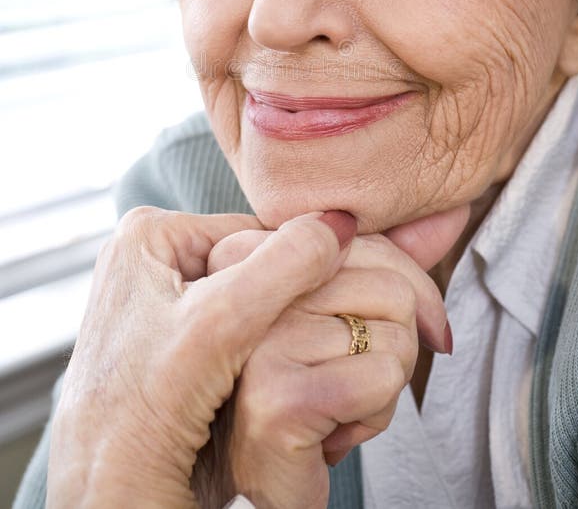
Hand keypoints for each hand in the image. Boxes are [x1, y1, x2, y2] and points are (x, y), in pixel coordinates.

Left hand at [46, 206, 356, 508]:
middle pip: (258, 269)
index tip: (336, 298)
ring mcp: (167, 306)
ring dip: (285, 336)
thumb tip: (340, 224)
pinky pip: (248, 338)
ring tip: (293, 367)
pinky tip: (275, 383)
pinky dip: (271, 360)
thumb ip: (282, 267)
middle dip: (291, 307)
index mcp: (150, 234)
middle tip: (312, 341)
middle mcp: (155, 263)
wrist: (110, 500)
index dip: (301, 265)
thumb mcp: (216, 325)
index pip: (256, 233)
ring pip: (258, 306)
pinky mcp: (181, 350)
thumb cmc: (135, 414)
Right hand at [204, 204, 468, 508]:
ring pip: (395, 338)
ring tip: (338, 400)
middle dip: (397, 344)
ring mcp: (259, 341)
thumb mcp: (340, 310)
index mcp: (251, 251)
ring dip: (385, 385)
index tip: (414, 324)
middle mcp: (246, 287)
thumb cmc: (304, 385)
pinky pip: (383, 381)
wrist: (265, 476)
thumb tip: (451, 212)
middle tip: (354, 374)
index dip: (408, 287)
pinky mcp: (279, 397)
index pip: (364, 238)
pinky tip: (335, 429)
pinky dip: (377, 415)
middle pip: (392, 289)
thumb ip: (385, 260)